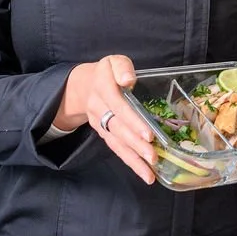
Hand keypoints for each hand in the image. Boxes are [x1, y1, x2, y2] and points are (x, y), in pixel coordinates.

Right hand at [58, 55, 157, 185]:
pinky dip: (130, 162)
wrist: (83, 85)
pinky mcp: (103, 134)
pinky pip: (116, 149)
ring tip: (150, 174)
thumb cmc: (108, 72)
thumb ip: (122, 67)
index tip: (148, 134)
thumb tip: (128, 79)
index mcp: (103, 87)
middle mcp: (99, 108)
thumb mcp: (114, 61)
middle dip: (135, 144)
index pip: (118, 106)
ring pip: (116, 143)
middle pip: (118, 128)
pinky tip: (145, 174)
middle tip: (153, 157)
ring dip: (133, 159)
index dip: (133, 121)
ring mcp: (99, 123)